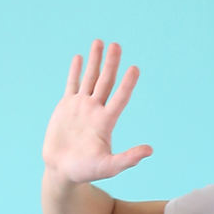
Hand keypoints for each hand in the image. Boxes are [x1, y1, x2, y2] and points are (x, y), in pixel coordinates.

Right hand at [42, 39, 151, 184]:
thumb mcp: (108, 167)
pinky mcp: (66, 106)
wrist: (62, 170)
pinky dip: (75, 72)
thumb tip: (150, 151)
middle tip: (117, 45)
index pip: (120, 98)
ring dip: (95, 61)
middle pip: (106, 82)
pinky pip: (72, 85)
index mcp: (106, 122)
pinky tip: (80, 57)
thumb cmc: (86, 171)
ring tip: (99, 42)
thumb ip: (128, 159)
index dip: (127, 84)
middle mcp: (95, 110)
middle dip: (111, 63)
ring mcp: (81, 106)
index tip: (135, 68)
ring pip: (90, 78)